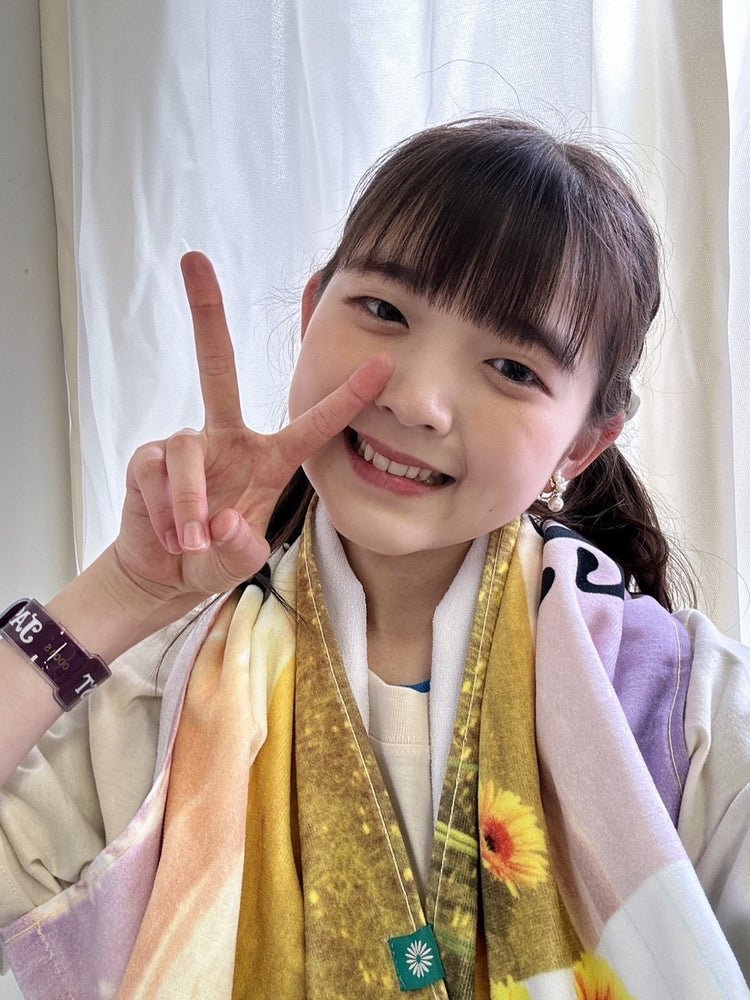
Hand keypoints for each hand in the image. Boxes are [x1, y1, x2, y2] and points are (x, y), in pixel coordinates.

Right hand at [113, 252, 392, 605]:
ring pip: (189, 454)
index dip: (347, 396)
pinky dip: (166, 511)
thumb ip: (238, 550)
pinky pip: (159, 473)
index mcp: (269, 458)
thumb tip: (220, 523)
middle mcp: (228, 438)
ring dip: (189, 507)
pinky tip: (168, 533)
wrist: (165, 573)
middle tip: (193, 259)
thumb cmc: (214, 557)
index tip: (382, 364)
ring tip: (190, 542)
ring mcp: (187, 444)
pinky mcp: (149, 458)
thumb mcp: (237, 560)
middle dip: (207, 314)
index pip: (313, 423)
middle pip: (216, 366)